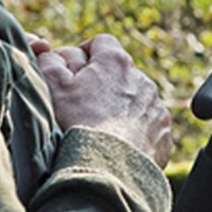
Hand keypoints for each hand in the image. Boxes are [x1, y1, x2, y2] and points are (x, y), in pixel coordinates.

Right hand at [36, 33, 172, 168]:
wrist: (109, 168)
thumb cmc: (79, 124)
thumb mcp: (55, 88)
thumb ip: (50, 63)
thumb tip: (48, 53)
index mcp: (115, 61)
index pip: (101, 42)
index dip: (85, 54)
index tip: (73, 71)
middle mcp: (141, 78)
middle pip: (119, 71)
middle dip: (103, 83)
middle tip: (83, 104)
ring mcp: (155, 104)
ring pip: (135, 98)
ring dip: (121, 106)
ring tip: (101, 129)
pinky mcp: (162, 130)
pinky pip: (148, 123)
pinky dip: (136, 130)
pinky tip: (119, 145)